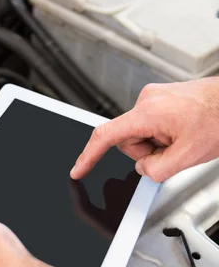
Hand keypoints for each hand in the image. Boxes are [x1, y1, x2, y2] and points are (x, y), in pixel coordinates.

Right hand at [71, 78, 218, 182]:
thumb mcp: (188, 156)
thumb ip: (157, 170)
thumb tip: (143, 170)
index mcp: (147, 113)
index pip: (106, 136)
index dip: (89, 156)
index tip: (79, 169)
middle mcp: (147, 100)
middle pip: (127, 139)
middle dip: (146, 151)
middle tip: (173, 151)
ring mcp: (154, 97)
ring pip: (141, 133)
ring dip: (157, 143)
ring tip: (182, 138)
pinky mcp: (162, 98)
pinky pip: (151, 124)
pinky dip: (163, 133)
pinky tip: (182, 131)